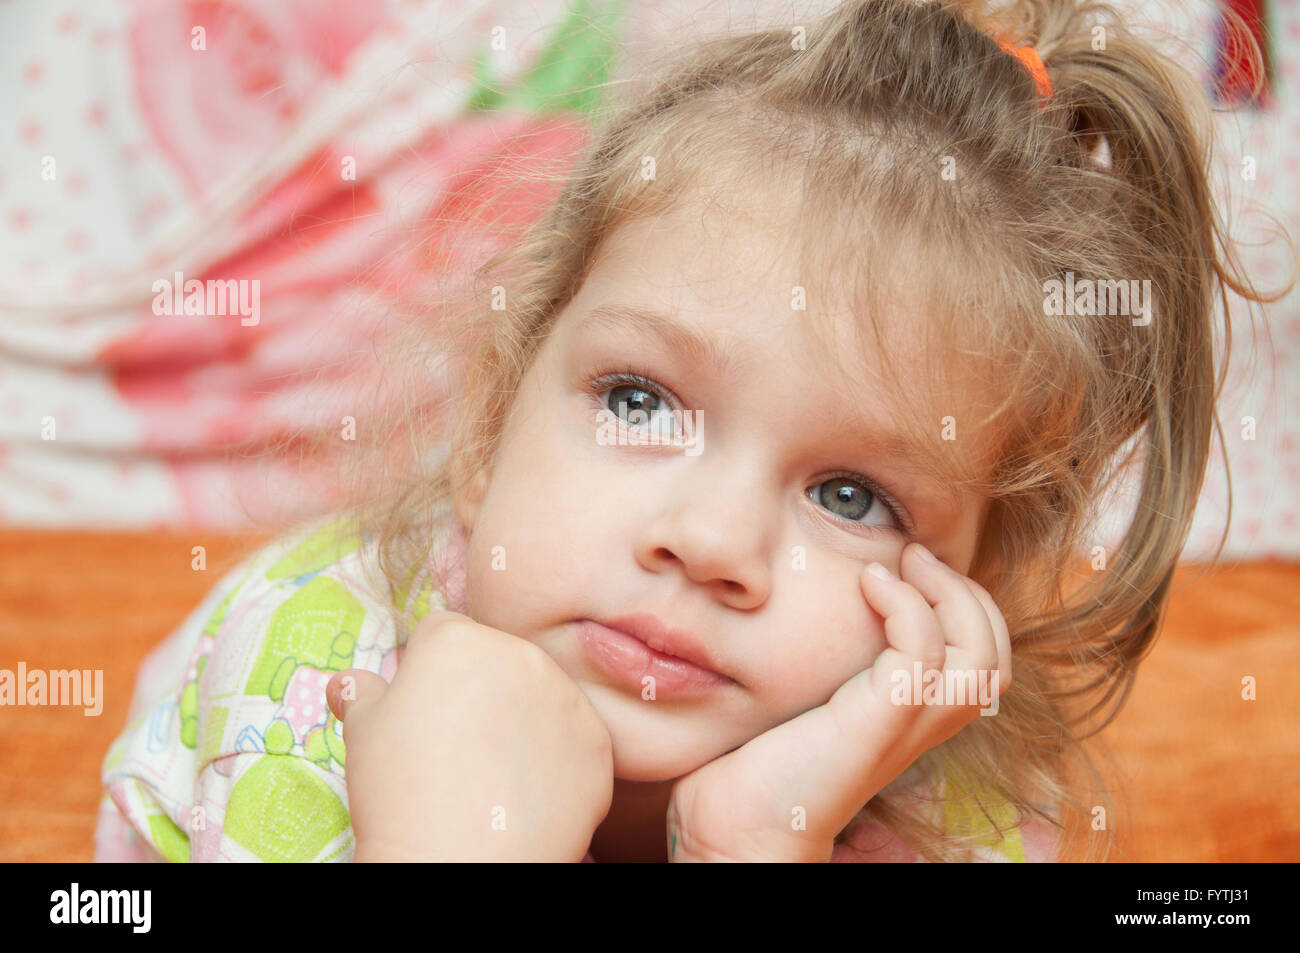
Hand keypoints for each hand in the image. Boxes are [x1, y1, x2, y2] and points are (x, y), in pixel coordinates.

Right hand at [326, 610, 614, 861]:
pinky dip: (557, 764)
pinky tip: (527, 795)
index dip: (430, 673)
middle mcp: (519, 654)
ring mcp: (567, 697)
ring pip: (542, 699)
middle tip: (459, 748)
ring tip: (493, 776)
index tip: (425, 712)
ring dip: (524, 724)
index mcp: (457, 640)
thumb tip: (347, 683)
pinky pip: (576, 742)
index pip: (444, 634)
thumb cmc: (400, 794)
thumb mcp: (362, 734)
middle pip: (499, 662)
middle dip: (482, 694)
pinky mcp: (598, 743)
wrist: (458, 862)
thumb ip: (361, 694)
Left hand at [665, 541, 1011, 861]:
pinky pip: (922, 654)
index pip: (986, 660)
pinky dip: (905, 605)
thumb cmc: (754, 760)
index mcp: (911, 718)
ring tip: (896, 565)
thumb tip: (808, 598)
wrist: (734, 827)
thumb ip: (827, 659)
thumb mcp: (806, 695)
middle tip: (911, 555)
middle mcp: (918, 726)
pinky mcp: (875, 727)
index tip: (911, 565)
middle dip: (967, 592)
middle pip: (996, 656)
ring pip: (980, 658)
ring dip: (947, 594)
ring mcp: (901, 729)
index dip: (967, 605)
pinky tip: (866, 586)